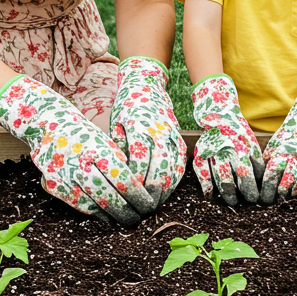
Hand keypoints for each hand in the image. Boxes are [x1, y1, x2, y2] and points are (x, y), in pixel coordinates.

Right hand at [0, 75, 154, 227]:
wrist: (48, 126)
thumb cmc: (86, 135)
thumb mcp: (107, 142)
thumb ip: (122, 164)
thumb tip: (142, 190)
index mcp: (98, 149)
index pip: (123, 180)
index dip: (138, 197)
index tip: (149, 205)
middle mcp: (80, 163)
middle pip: (108, 197)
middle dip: (128, 212)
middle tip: (141, 218)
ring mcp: (64, 176)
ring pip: (93, 205)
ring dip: (113, 216)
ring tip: (128, 220)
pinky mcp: (54, 186)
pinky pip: (79, 206)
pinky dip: (97, 213)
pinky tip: (109, 217)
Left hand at [110, 57, 186, 207]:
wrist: (147, 85)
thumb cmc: (126, 107)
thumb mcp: (116, 124)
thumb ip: (118, 149)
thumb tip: (118, 177)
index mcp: (140, 129)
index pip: (140, 164)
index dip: (135, 184)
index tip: (127, 198)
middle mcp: (160, 133)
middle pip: (160, 170)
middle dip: (151, 194)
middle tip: (140, 210)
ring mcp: (172, 137)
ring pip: (173, 170)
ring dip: (163, 191)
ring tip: (152, 206)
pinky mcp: (179, 140)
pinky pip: (180, 166)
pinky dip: (173, 182)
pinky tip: (163, 194)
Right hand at [191, 74, 263, 205]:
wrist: (219, 116)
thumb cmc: (239, 134)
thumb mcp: (252, 145)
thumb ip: (257, 163)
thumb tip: (264, 184)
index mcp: (242, 150)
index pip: (248, 176)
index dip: (252, 191)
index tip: (256, 200)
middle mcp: (227, 152)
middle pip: (233, 181)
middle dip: (239, 196)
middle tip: (243, 203)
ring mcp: (212, 154)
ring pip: (219, 180)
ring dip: (226, 195)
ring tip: (231, 202)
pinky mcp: (200, 155)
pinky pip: (202, 175)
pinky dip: (207, 187)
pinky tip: (211, 196)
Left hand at [259, 76, 296, 204]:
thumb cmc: (287, 137)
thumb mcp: (273, 145)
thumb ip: (266, 161)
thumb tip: (254, 180)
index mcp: (281, 150)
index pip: (272, 173)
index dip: (267, 187)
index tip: (264, 196)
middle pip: (286, 180)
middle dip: (279, 193)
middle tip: (276, 198)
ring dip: (293, 192)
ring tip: (288, 195)